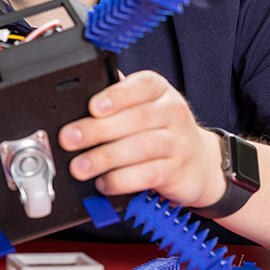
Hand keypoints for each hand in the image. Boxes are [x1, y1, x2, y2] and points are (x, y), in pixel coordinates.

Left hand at [60, 70, 226, 208]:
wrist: (200, 163)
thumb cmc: (161, 131)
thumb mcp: (143, 106)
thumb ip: (115, 99)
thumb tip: (75, 98)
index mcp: (159, 90)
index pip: (141, 86)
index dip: (117, 96)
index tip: (92, 107)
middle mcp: (172, 112)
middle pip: (135, 119)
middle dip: (97, 130)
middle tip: (69, 140)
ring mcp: (178, 142)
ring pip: (142, 147)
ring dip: (105, 157)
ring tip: (80, 167)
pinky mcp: (178, 171)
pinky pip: (149, 174)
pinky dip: (122, 180)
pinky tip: (103, 182)